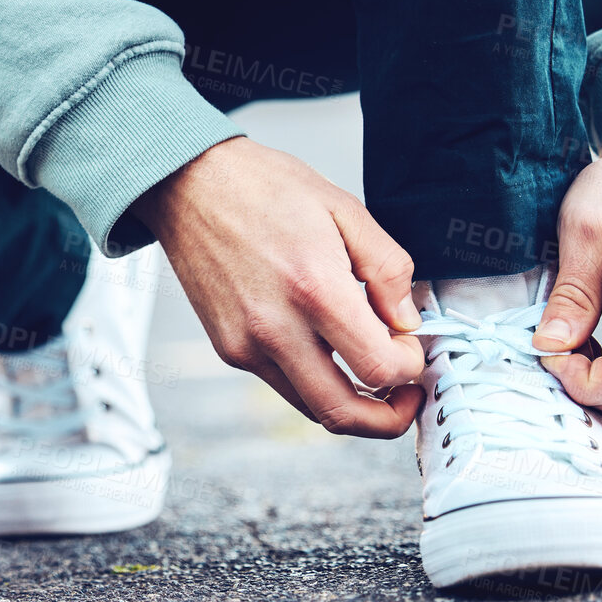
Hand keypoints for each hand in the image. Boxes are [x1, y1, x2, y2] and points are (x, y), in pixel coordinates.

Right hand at [133, 137, 425, 437]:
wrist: (189, 184)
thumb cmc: (263, 187)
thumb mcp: (345, 210)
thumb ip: (387, 269)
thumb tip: (407, 321)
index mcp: (314, 289)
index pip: (379, 368)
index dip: (410, 368)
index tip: (412, 347)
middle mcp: (276, 328)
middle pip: (344, 413)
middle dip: (389, 417)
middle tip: (407, 396)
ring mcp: (246, 345)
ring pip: (313, 408)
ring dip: (352, 404)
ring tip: (371, 370)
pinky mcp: (229, 349)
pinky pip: (284, 385)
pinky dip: (316, 381)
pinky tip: (327, 346)